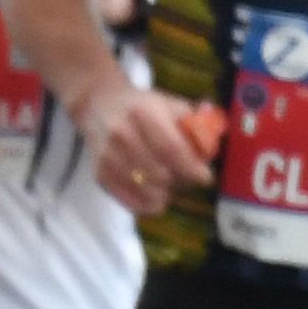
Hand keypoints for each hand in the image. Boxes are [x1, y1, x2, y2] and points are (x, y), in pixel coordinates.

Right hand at [89, 85, 224, 212]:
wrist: (98, 105)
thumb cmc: (143, 107)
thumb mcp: (170, 105)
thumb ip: (195, 126)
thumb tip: (209, 153)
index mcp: (142, 112)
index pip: (171, 148)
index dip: (191, 168)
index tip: (205, 178)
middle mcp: (121, 134)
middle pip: (161, 174)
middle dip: (181, 180)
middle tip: (187, 176)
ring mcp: (108, 156)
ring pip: (148, 192)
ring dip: (166, 193)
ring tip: (169, 181)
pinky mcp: (100, 174)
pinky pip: (133, 202)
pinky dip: (149, 203)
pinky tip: (155, 193)